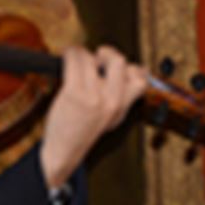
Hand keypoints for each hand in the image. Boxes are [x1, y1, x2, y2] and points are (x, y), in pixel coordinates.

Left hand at [39, 46, 147, 188]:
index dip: (132, 68)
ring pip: (92, 58)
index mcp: (122, 107)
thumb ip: (123, 94)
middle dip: (107, 53)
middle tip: (97, 58)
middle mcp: (111, 101)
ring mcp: (93, 96)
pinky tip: (67, 58)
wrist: (64, 151)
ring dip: (82, 53)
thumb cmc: (84, 130)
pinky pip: (74, 61)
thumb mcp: (112, 116)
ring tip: (77, 60)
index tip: (118, 68)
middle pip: (119, 61)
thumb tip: (139, 68)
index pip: (140, 79)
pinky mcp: (74, 93)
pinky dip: (70, 54)